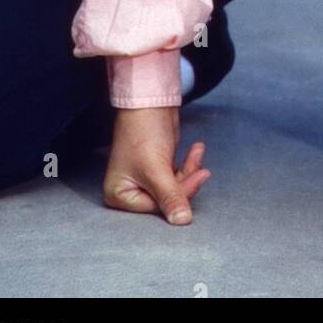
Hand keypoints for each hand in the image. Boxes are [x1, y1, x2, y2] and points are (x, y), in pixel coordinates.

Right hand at [103, 105, 209, 224]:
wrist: (150, 101)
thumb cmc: (143, 133)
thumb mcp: (157, 169)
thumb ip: (170, 197)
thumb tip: (182, 222)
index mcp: (119, 196)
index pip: (155, 208)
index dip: (179, 195)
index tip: (198, 178)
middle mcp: (130, 190)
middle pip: (166, 199)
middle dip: (187, 183)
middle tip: (203, 171)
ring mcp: (144, 179)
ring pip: (174, 187)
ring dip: (190, 171)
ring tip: (197, 151)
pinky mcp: (157, 168)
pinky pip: (176, 175)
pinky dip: (188, 164)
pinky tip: (196, 149)